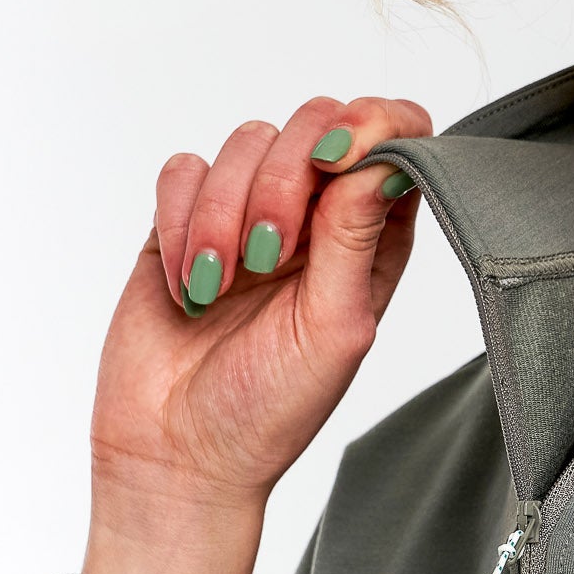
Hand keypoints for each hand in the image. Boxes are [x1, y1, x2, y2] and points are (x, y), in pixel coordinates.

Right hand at [67, 94, 430, 573]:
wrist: (177, 452)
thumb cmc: (270, 409)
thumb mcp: (335, 328)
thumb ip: (357, 238)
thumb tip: (382, 158)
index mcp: (373, 237)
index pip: (395, 136)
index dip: (373, 124)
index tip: (338, 159)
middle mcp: (316, 215)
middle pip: (316, 121)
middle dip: (287, 176)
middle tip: (270, 254)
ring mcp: (249, 211)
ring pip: (247, 140)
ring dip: (226, 212)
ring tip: (222, 285)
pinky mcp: (184, 219)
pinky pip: (184, 169)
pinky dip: (181, 220)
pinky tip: (189, 282)